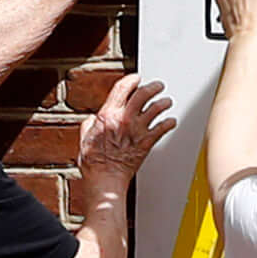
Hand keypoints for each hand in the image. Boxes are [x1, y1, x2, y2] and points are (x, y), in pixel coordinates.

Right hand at [77, 75, 176, 203]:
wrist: (105, 179)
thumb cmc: (94, 163)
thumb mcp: (84, 138)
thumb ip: (89, 124)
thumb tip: (93, 120)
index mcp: (108, 115)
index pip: (122, 88)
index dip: (131, 80)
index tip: (136, 79)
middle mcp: (124, 119)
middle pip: (143, 94)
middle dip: (153, 87)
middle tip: (158, 86)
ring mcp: (137, 130)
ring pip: (156, 109)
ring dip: (164, 103)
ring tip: (167, 101)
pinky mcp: (147, 142)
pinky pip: (162, 128)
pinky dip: (169, 123)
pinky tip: (172, 121)